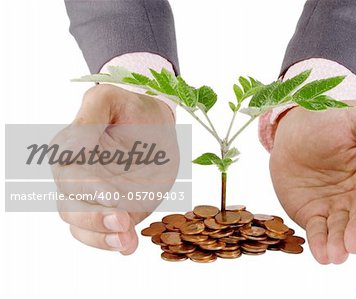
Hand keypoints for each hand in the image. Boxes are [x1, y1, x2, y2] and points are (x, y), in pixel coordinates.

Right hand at [52, 84, 178, 254]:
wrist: (158, 127)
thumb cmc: (131, 109)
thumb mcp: (111, 100)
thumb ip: (90, 117)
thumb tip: (72, 150)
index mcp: (71, 152)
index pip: (70, 176)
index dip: (87, 189)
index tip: (111, 197)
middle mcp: (79, 179)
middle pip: (71, 208)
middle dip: (94, 220)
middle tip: (122, 222)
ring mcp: (97, 198)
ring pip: (83, 227)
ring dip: (102, 238)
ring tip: (125, 241)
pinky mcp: (118, 210)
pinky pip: (107, 233)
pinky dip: (116, 243)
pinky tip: (130, 246)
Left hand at [270, 101, 355, 263]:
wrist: (291, 126)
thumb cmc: (329, 117)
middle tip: (354, 244)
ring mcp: (337, 205)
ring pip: (342, 229)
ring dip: (340, 243)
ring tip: (336, 255)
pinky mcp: (314, 213)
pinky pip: (318, 230)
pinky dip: (320, 243)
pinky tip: (321, 254)